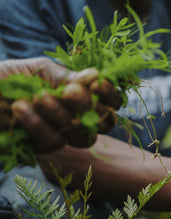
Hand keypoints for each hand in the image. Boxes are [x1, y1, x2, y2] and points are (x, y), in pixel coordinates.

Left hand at [0, 57, 120, 151]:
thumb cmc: (7, 77)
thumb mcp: (39, 70)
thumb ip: (66, 76)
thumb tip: (95, 75)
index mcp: (82, 95)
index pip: (111, 101)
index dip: (110, 94)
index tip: (97, 83)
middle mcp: (78, 117)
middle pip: (104, 122)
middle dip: (88, 106)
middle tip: (69, 91)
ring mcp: (62, 134)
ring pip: (81, 137)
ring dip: (62, 116)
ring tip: (39, 98)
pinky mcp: (42, 147)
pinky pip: (52, 142)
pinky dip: (37, 125)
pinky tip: (20, 109)